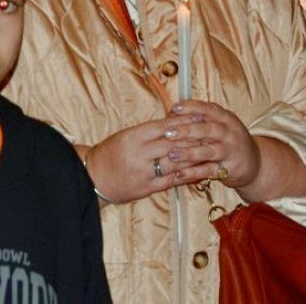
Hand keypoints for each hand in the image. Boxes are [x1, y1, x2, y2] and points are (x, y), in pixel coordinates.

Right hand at [85, 111, 209, 203]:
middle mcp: (140, 153)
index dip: (184, 122)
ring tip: (211, 152)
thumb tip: (175, 123)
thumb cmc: (110, 154)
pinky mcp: (147, 188)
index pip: (164, 126)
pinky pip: (171, 181)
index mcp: (134, 136)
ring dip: (195, 158)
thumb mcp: (126, 136)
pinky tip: (200, 172)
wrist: (93, 178)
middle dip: (194, 139)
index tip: (200, 117)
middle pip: (173, 144)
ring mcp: (144, 172)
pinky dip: (187, 176)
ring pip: (175, 163)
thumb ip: (149, 132)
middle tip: (212, 134)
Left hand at [161, 101, 260, 189]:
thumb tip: (172, 112)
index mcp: (226, 118)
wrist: (255, 163)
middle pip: (207, 129)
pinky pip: (210, 171)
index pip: (208, 109)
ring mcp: (230, 151)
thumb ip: (201, 119)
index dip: (191, 108)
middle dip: (186, 130)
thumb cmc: (229, 141)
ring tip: (171, 155)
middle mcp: (230, 133)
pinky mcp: (230, 169)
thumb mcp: (221, 125)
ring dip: (188, 153)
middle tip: (168, 133)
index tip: (174, 109)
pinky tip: (180, 173)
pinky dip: (194, 173)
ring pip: (208, 151)